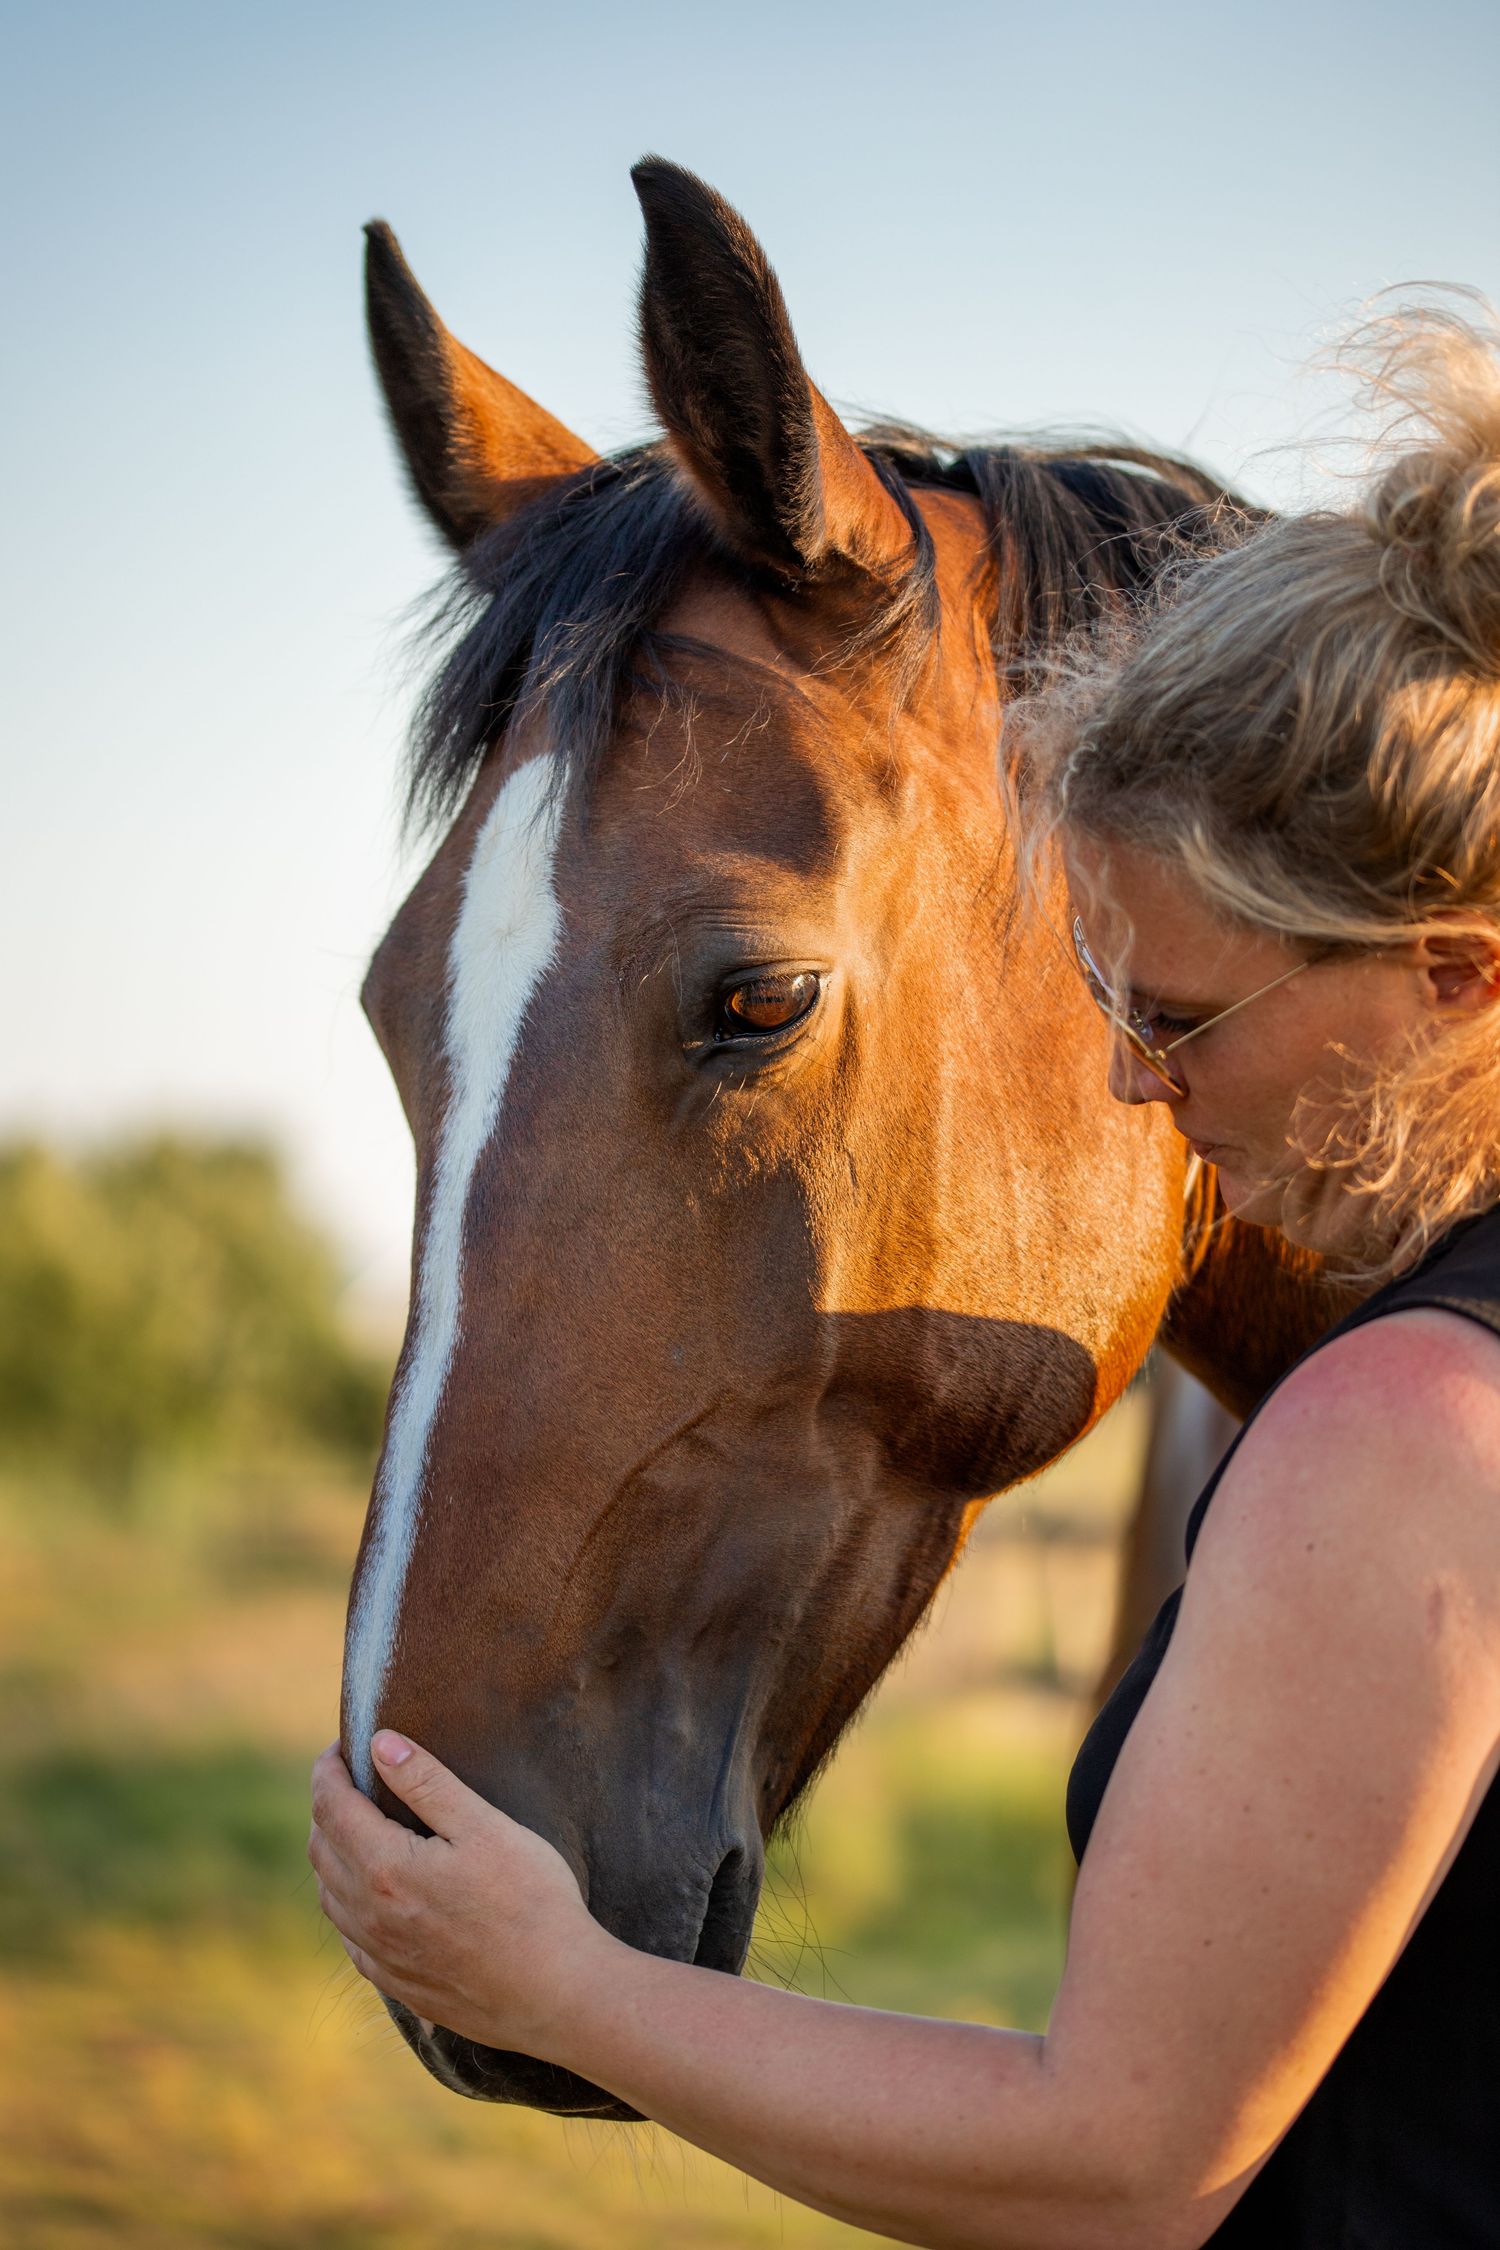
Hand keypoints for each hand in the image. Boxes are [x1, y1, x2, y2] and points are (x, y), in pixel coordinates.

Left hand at [308, 1732, 607, 2058]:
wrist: (556, 1993)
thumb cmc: (531, 1902)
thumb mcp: (485, 1827)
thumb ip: (428, 1783)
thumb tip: (381, 1743)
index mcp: (386, 1869)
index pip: (331, 1807)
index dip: (328, 1770)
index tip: (341, 1746)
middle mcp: (368, 1915)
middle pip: (321, 1848)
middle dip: (327, 1805)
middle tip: (353, 1779)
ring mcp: (379, 1954)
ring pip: (328, 1893)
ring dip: (332, 1852)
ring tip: (358, 1825)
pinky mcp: (396, 1983)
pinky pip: (349, 1934)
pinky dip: (346, 1899)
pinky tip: (371, 1891)